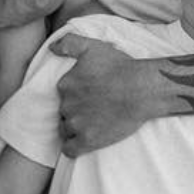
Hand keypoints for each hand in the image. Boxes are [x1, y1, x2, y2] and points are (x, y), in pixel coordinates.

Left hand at [50, 34, 157, 156]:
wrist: (142, 89)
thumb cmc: (120, 67)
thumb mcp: (93, 47)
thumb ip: (69, 43)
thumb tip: (51, 48)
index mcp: (65, 84)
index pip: (62, 95)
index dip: (75, 96)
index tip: (89, 95)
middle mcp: (67, 104)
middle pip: (64, 112)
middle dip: (75, 112)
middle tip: (94, 110)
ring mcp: (76, 124)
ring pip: (65, 130)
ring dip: (75, 129)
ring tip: (92, 125)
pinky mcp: (87, 140)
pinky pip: (70, 150)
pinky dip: (74, 148)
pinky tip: (84, 142)